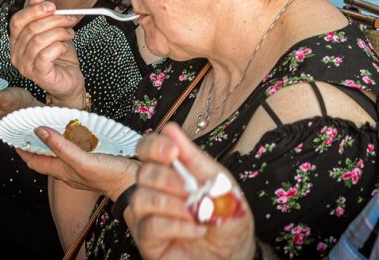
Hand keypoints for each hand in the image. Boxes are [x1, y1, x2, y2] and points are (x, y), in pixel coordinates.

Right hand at [9, 0, 85, 107]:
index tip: (52, 6)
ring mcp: (25, 66)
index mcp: (17, 41)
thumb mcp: (53, 32)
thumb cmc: (60, 59)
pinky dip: (59, 46)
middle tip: (69, 19)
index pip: (17, 21)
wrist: (69, 81)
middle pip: (30, 28)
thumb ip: (43, 16)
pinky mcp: (38, 74)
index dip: (34, 10)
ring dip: (59, 32)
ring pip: (38, 40)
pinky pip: (46, 54)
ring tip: (69, 34)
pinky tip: (65, 47)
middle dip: (53, 20)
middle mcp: (17, 54)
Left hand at [17, 126, 137, 199]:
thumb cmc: (108, 176)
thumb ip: (61, 147)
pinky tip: (75, 134)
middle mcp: (69, 171)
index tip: (13, 137)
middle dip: (35, 145)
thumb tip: (40, 131)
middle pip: (46, 158)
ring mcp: (81, 167)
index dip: (22, 151)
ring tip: (48, 127)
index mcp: (63, 171)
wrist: (132, 183)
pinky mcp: (93, 161)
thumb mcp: (81, 161)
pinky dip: (69, 142)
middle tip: (28, 128)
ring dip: (52, 143)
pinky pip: (75, 151)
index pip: (35, 162)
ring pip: (60, 154)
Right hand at [131, 123, 255, 259]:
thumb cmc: (227, 217)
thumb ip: (195, 159)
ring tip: (196, 213)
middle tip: (192, 190)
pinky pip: (150, 225)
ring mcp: (149, 215)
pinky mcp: (149, 240)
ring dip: (173, 204)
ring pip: (142, 198)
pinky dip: (176, 225)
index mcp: (172, 170)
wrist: (236, 254)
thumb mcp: (220, 184)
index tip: (173, 152)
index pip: (148, 148)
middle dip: (169, 179)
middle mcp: (156, 190)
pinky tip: (196, 229)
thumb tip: (172, 130)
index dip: (155, 146)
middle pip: (144, 172)